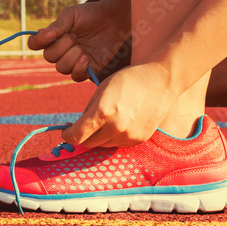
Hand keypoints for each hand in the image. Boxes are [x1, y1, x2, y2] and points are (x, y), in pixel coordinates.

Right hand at [29, 0, 130, 81]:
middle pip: (49, 57)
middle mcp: (60, 50)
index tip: (50, 35)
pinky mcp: (87, 69)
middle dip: (62, 47)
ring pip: (61, 68)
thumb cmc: (91, 14)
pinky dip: (79, 69)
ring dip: (72, 57)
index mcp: (53, 36)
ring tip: (83, 48)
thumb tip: (45, 35)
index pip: (34, 44)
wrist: (113, 19)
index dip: (38, 42)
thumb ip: (58, 24)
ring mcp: (73, 61)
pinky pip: (75, 77)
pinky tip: (86, 58)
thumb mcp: (72, 14)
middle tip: (75, 36)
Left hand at [62, 63, 178, 147]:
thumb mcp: (101, 90)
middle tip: (81, 126)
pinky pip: (119, 144)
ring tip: (104, 120)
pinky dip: (114, 137)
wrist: (161, 81)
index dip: (68, 135)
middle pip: (89, 143)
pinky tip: (119, 122)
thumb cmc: (128, 80)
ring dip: (99, 137)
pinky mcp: (139, 140)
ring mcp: (128, 136)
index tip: (66, 131)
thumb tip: (78, 126)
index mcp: (102, 113)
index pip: (77, 136)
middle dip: (82, 136)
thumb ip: (88, 110)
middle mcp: (115, 128)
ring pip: (104, 145)